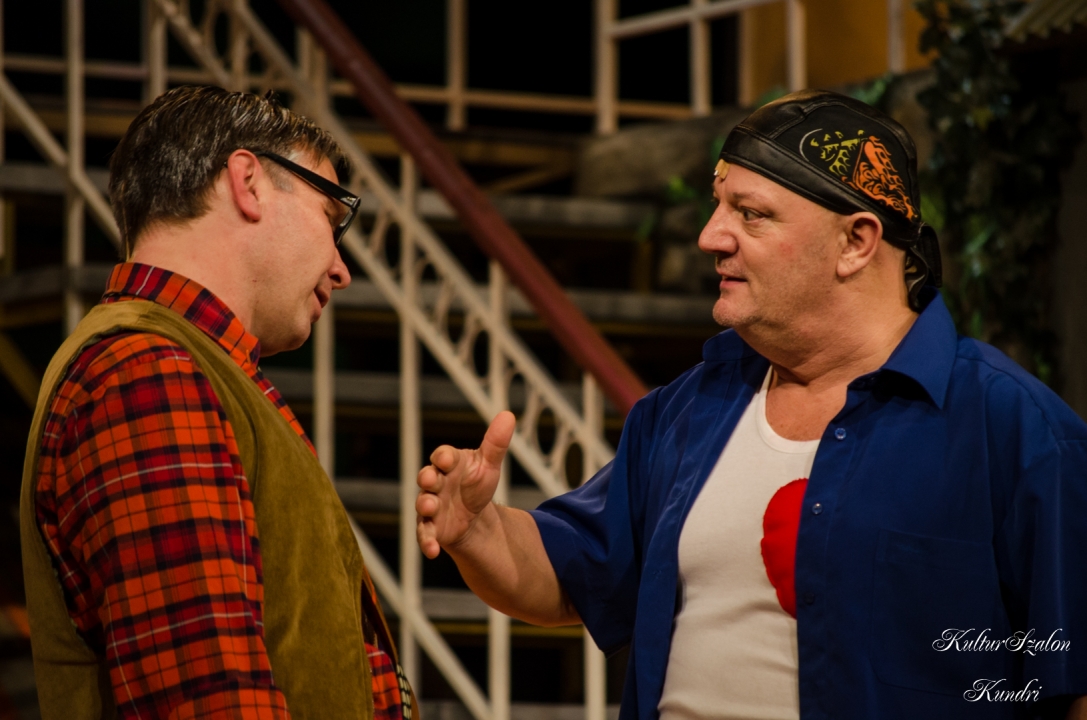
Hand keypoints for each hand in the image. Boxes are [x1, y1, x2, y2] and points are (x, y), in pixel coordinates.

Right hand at [416, 411, 515, 558]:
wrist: (474, 515)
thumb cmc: (476, 484)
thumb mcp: (489, 465)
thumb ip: (496, 443)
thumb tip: (508, 416)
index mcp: (448, 463)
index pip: (442, 455)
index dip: (443, 456)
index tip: (447, 459)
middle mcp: (435, 483)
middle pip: (426, 477)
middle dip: (428, 477)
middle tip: (431, 479)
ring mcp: (430, 505)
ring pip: (423, 503)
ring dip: (425, 504)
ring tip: (430, 506)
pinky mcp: (431, 527)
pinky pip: (424, 534)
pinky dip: (427, 542)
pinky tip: (433, 551)